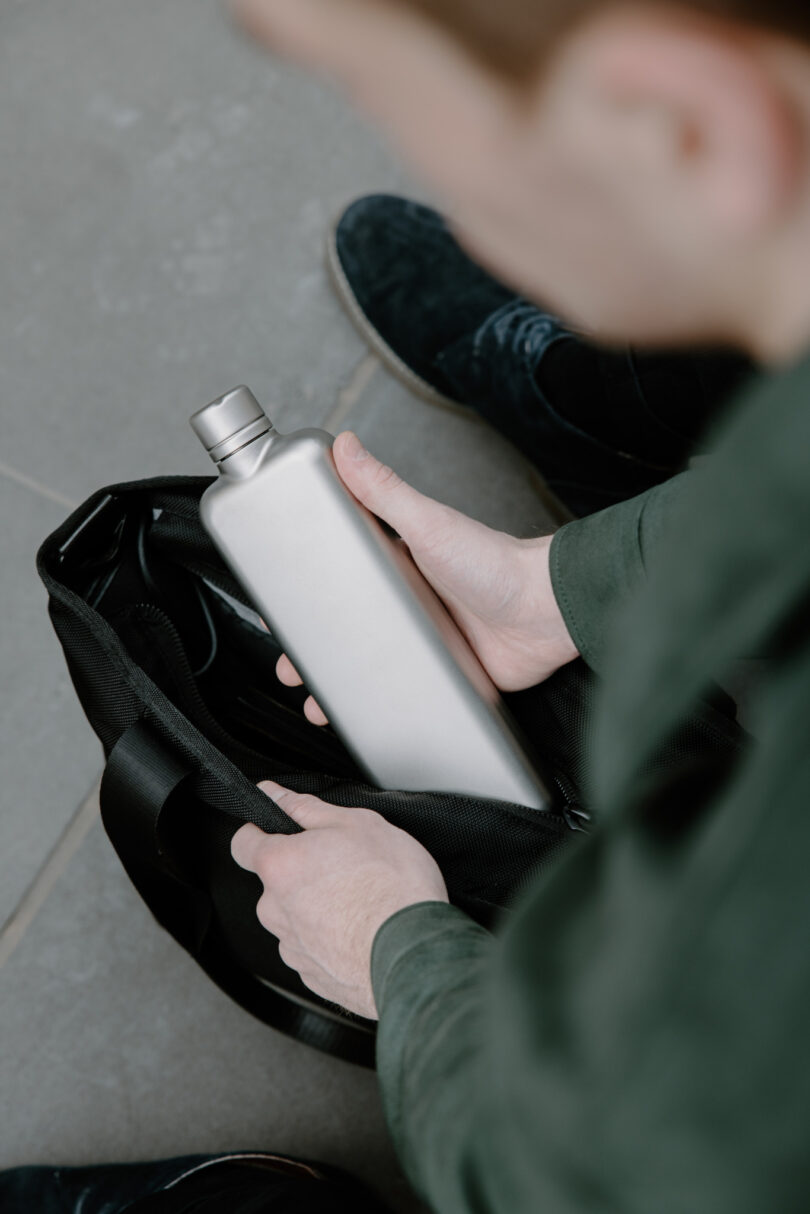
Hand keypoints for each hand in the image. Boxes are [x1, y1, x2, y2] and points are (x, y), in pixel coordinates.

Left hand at [231, 780, 448, 1018]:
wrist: (414, 954)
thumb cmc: (392, 886)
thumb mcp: (356, 824)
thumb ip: (306, 808)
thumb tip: (274, 795)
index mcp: (280, 866)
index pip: (242, 843)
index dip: (259, 831)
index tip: (279, 830)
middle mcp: (275, 909)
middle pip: (275, 883)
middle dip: (302, 873)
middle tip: (345, 866)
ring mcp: (292, 947)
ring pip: (295, 918)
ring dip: (318, 908)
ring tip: (362, 903)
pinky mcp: (313, 977)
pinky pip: (314, 950)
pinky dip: (332, 940)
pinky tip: (364, 931)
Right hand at [278, 430, 578, 723]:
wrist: (546, 613)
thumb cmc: (496, 563)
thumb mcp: (428, 524)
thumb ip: (385, 489)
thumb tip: (346, 446)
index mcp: (396, 567)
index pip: (338, 580)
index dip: (306, 599)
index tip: (277, 613)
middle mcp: (406, 604)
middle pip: (347, 631)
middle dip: (314, 652)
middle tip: (290, 667)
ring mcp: (423, 641)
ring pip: (369, 668)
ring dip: (339, 687)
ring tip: (316, 704)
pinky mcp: (443, 672)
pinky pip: (404, 693)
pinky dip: (381, 707)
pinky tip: (362, 720)